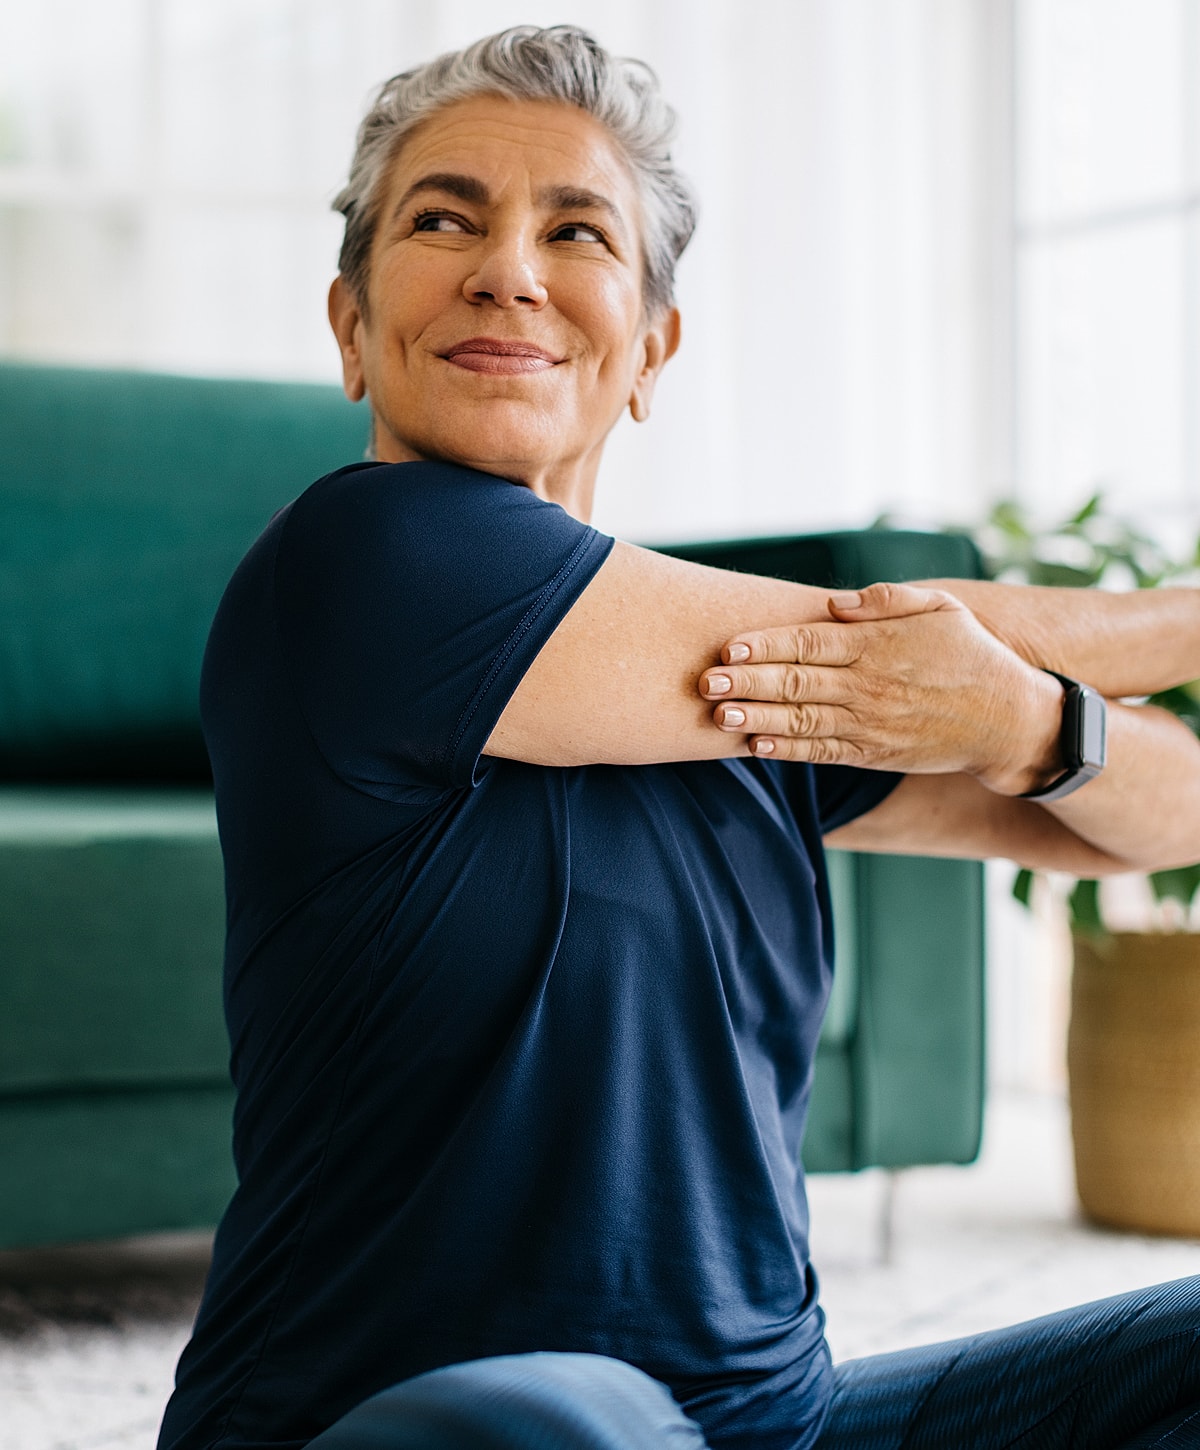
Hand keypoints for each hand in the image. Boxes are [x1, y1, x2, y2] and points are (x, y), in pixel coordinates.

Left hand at [697, 582, 1064, 793]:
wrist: (1008, 721)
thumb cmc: (970, 654)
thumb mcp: (940, 607)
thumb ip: (886, 599)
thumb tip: (835, 602)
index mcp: (878, 644)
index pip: (808, 642)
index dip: (765, 646)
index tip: (728, 648)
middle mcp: (869, 685)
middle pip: (796, 683)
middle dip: (746, 683)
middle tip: (704, 682)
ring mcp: (871, 723)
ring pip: (802, 722)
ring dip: (756, 720)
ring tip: (718, 716)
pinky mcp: (875, 754)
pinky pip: (823, 753)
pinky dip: (789, 751)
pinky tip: (756, 747)